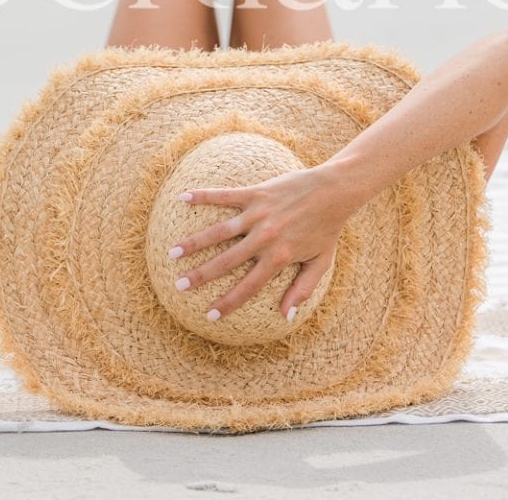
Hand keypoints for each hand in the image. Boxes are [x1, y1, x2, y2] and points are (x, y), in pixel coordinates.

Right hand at [169, 164, 349, 322]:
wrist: (334, 192)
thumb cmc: (328, 229)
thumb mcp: (321, 264)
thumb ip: (302, 290)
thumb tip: (286, 316)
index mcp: (278, 259)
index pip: (247, 287)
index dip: (228, 303)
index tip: (209, 315)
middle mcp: (264, 238)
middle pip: (225, 262)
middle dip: (200, 276)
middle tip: (179, 286)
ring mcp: (257, 215)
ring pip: (219, 231)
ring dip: (194, 242)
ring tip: (173, 252)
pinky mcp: (255, 193)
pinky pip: (225, 196)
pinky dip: (204, 196)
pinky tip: (183, 198)